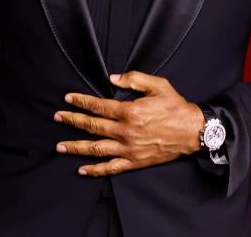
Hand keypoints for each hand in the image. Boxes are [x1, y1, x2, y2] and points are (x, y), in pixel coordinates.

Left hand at [53, 71, 205, 176]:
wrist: (192, 131)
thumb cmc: (176, 106)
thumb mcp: (158, 85)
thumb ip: (134, 79)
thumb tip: (113, 79)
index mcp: (129, 111)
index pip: (98, 106)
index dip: (81, 102)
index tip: (68, 99)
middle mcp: (125, 131)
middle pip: (92, 126)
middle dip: (72, 121)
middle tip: (58, 117)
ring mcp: (128, 149)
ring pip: (96, 149)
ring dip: (76, 147)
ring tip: (60, 146)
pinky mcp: (134, 162)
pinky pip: (111, 168)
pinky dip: (95, 170)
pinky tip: (82, 170)